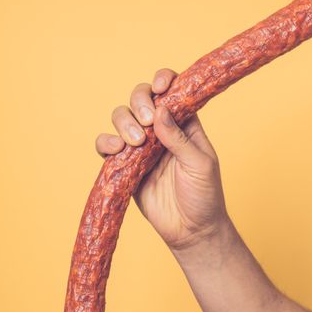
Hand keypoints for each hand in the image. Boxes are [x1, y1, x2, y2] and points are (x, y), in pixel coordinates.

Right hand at [95, 68, 229, 251]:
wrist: (192, 231)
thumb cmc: (205, 197)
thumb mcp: (200, 164)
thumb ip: (179, 138)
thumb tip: (161, 109)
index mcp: (186, 125)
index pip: (173, 92)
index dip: (164, 81)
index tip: (160, 84)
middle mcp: (162, 131)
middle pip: (142, 99)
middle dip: (140, 101)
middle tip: (147, 120)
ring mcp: (142, 147)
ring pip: (122, 118)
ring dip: (124, 122)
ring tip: (136, 142)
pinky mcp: (125, 166)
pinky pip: (107, 146)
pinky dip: (106, 142)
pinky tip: (117, 150)